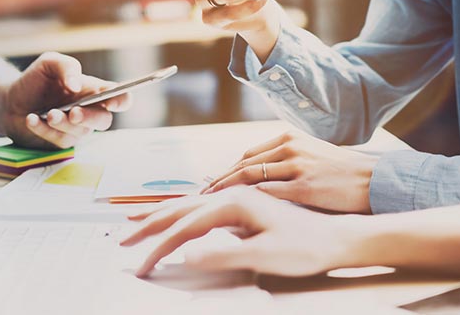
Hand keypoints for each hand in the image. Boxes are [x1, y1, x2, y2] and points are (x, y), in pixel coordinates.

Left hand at [0, 52, 131, 148]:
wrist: (9, 100)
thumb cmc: (35, 80)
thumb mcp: (49, 63)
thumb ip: (67, 67)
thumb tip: (77, 85)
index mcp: (93, 90)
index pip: (119, 97)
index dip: (122, 100)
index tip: (112, 102)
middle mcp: (89, 110)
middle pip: (104, 120)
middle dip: (90, 117)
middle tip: (73, 112)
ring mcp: (76, 128)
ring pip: (81, 132)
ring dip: (63, 123)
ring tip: (47, 114)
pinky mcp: (61, 141)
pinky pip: (60, 140)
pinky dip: (44, 130)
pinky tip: (31, 119)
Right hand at [121, 187, 366, 276]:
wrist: (337, 237)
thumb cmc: (306, 247)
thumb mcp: (265, 255)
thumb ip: (223, 253)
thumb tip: (185, 254)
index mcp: (234, 203)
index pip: (185, 226)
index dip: (159, 246)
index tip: (140, 265)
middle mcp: (233, 195)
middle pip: (181, 208)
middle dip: (150, 224)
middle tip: (122, 237)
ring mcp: (239, 198)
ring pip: (191, 204)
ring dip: (162, 215)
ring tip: (138, 221)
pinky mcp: (244, 206)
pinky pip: (203, 207)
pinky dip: (182, 213)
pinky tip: (177, 216)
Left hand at [203, 129, 378, 213]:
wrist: (372, 180)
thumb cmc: (340, 173)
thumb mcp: (309, 156)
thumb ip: (283, 162)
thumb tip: (256, 176)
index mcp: (288, 138)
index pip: (247, 155)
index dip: (227, 171)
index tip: (211, 184)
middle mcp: (289, 147)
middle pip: (243, 163)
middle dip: (219, 180)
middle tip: (200, 196)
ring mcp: (296, 165)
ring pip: (250, 176)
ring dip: (226, 190)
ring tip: (210, 204)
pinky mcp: (304, 186)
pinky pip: (268, 192)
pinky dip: (248, 200)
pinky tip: (236, 211)